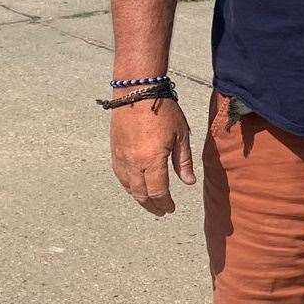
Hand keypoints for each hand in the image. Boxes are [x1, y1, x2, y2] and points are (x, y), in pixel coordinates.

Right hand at [110, 95, 194, 215]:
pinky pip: (120, 176)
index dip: (165, 203)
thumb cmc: (163, 111)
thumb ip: (183, 162)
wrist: (137, 92)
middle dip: (152, 205)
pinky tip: (134, 188)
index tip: (171, 208)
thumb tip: (188, 183)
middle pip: (141, 193)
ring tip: (149, 204)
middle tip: (161, 212)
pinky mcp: (114, 151)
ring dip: (139, 198)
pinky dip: (128, 186)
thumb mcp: (181, 135)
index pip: (158, 191)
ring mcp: (121, 158)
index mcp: (152, 160)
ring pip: (128, 187)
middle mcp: (133, 163)